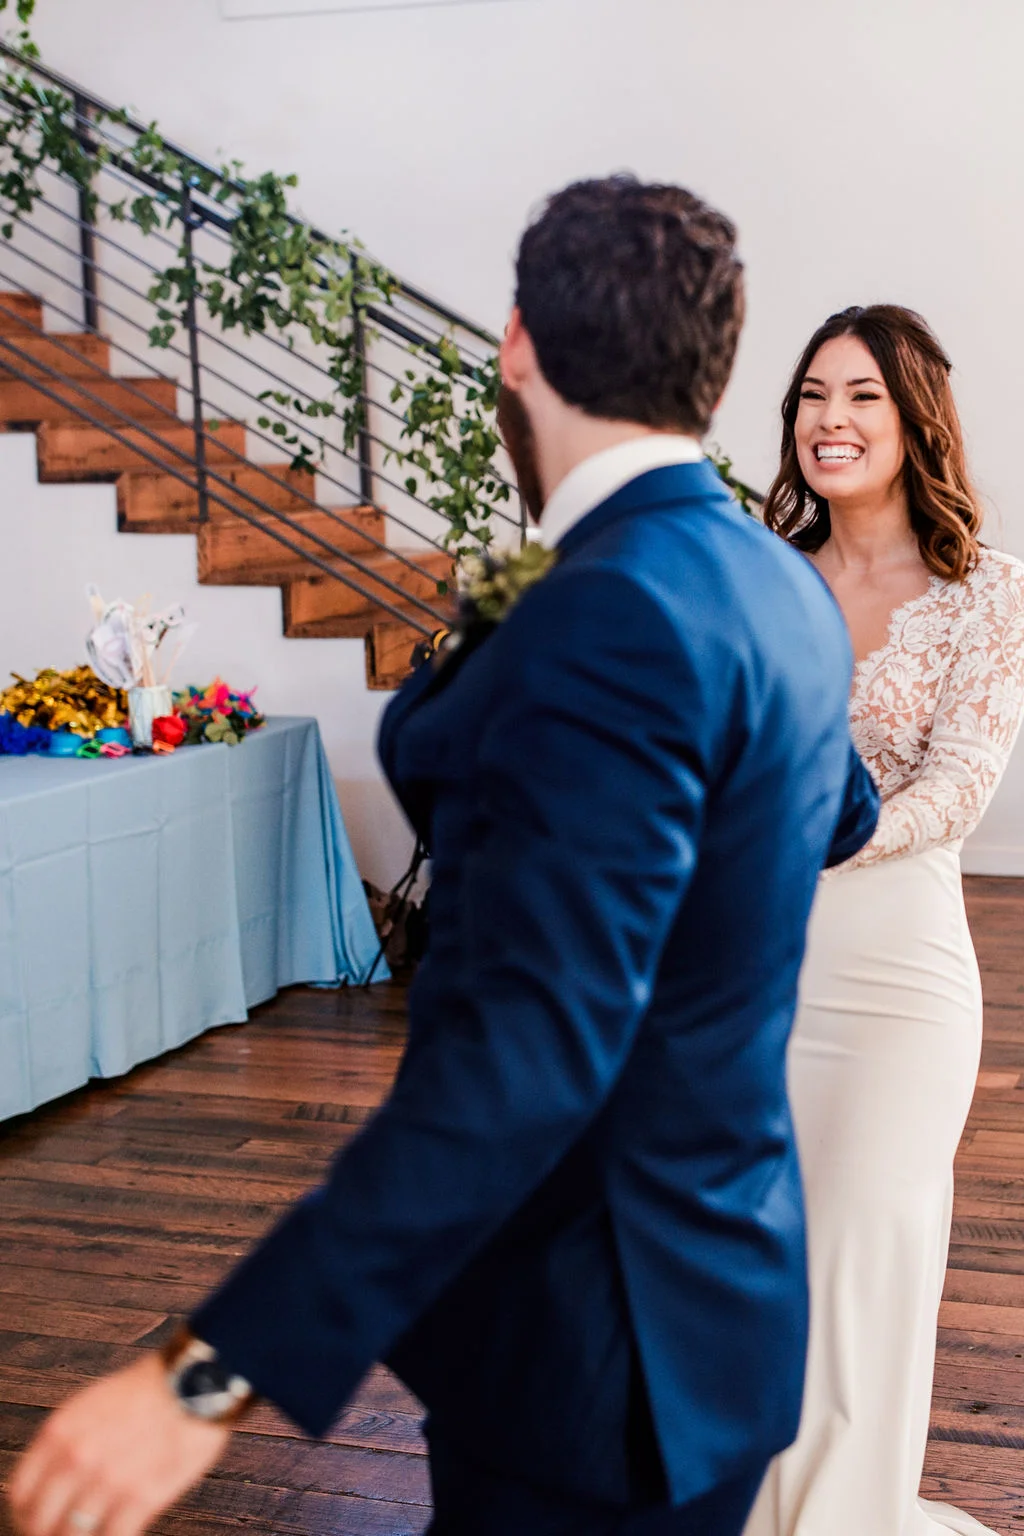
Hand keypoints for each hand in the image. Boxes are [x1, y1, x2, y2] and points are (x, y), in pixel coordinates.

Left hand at [8, 1353, 230, 1535]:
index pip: (20, 1493)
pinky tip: (123, 1532)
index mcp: (60, 1431)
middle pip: (41, 1524)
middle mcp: (76, 1458)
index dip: (26, 1515)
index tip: (38, 1522)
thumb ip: (68, 1441)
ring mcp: (108, 1481)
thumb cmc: (150, 1390)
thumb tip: (56, 1481)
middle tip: (65, 1533)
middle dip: (51, 1534)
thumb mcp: (93, 1403)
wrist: (198, 1379)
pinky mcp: (142, 1498)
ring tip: (95, 1533)